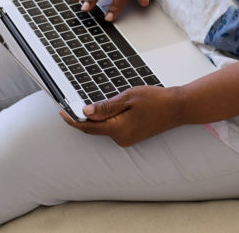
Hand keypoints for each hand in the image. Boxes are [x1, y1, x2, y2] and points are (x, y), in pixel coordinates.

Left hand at [60, 85, 182, 146]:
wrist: (177, 108)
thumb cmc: (156, 100)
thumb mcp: (128, 98)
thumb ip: (105, 107)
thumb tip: (85, 112)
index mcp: (118, 129)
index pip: (88, 127)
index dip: (72, 120)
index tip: (61, 112)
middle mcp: (120, 139)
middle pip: (94, 128)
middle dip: (85, 117)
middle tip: (75, 101)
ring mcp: (126, 140)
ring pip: (104, 127)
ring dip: (99, 116)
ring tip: (106, 99)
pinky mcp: (131, 137)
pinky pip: (114, 128)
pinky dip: (109, 119)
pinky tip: (115, 107)